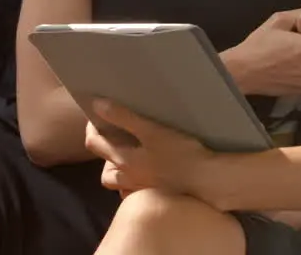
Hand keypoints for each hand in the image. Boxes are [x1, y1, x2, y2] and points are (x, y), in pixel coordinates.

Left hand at [86, 101, 211, 196]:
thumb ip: (124, 117)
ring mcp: (144, 190)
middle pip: (105, 173)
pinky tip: (148, 172)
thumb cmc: (181, 153)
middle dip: (105, 158)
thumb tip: (97, 104)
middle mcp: (129, 179)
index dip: (92, 128)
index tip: (97, 114)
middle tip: (116, 139)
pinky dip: (136, 184)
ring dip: (120, 172)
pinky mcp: (159, 195)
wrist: (208, 180)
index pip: (95, 144)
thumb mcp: (152, 130)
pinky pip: (138, 193)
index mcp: (124, 161)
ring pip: (121, 186)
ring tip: (131, 155)